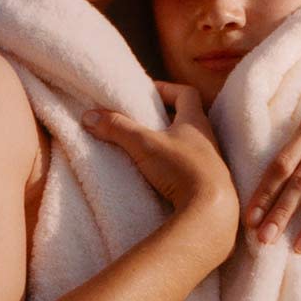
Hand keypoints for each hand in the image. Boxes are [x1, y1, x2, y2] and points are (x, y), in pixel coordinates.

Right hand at [82, 84, 238, 249]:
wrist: (211, 211)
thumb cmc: (181, 170)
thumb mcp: (144, 145)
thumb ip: (117, 128)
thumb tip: (89, 116)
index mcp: (196, 121)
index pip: (186, 94)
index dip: (168, 89)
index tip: (149, 92)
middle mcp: (208, 139)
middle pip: (189, 119)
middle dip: (167, 117)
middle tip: (144, 121)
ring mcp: (211, 164)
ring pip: (191, 146)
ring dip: (172, 145)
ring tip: (149, 151)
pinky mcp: (209, 186)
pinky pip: (192, 170)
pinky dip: (177, 169)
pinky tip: (162, 178)